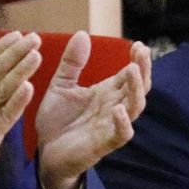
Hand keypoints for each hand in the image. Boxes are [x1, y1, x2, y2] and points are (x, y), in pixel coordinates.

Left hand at [34, 33, 149, 188]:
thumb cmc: (57, 121)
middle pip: (139, 87)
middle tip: (141, 51)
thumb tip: (82, 34)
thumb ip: (72, 63)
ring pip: (134, 107)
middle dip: (143, 69)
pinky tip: (118, 109)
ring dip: (136, 89)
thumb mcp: (61, 85)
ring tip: (132, 70)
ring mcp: (110, 126)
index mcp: (107, 93)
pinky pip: (121, 135)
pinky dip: (123, 123)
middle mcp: (114, 107)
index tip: (138, 44)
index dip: (137, 60)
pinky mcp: (102, 145)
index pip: (130, 74)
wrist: (44, 154)